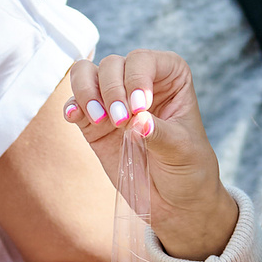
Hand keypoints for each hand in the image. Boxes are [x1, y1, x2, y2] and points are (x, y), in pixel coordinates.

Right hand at [63, 51, 235, 259]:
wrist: (175, 202)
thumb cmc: (188, 168)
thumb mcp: (182, 150)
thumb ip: (159, 132)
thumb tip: (136, 121)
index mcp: (169, 78)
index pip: (144, 60)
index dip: (138, 77)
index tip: (141, 107)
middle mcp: (138, 82)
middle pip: (113, 64)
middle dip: (112, 89)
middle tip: (121, 121)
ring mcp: (113, 101)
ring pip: (86, 74)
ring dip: (88, 93)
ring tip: (100, 120)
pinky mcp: (93, 124)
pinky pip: (74, 104)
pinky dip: (72, 107)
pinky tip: (75, 118)